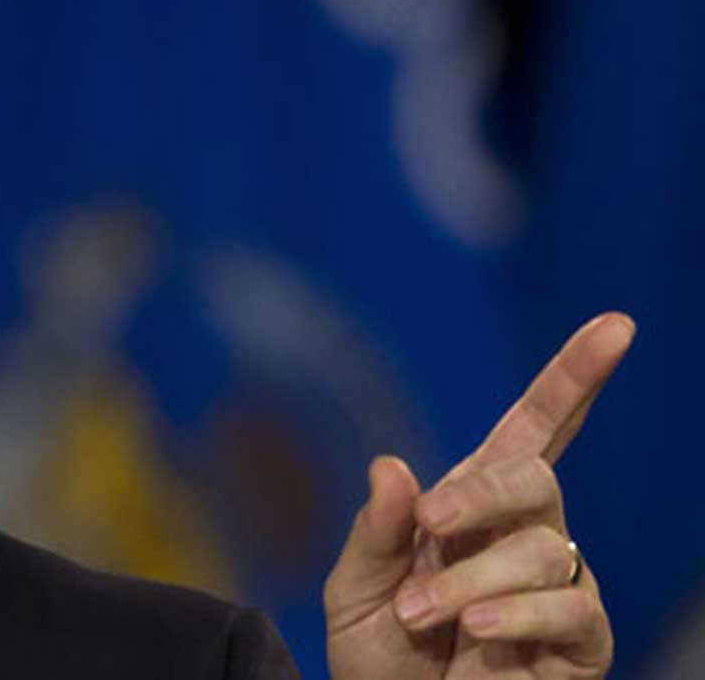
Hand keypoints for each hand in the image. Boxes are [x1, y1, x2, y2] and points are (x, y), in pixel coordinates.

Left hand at [323, 313, 633, 678]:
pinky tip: (478, 632)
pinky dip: (517, 614)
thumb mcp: (356, 589)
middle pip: (536, 478)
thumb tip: (392, 464)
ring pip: (544, 547)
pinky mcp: (579, 642)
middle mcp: (522, 536)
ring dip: (475, 578)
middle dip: (484, 493)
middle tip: (432, 523)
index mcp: (470, 506)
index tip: (616, 326)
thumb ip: (376, 531)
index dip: (572, 379)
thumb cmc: (378, 654)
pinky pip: (572, 608)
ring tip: (423, 614)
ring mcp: (556, 588)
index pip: (532, 431)